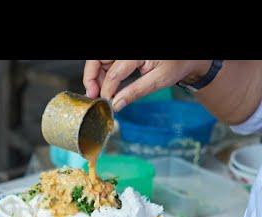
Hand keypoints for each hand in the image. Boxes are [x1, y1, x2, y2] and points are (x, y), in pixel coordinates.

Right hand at [83, 60, 212, 110]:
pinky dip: (103, 73)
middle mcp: (128, 50)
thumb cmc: (177, 64)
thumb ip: (136, 92)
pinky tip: (106, 85)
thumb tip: (117, 104)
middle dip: (91, 77)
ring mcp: (124, 52)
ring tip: (98, 92)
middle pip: (98, 60)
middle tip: (92, 94)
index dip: (106, 90)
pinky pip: (106, 61)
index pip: (114, 73)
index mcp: (137, 53)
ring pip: (100, 60)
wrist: (186, 57)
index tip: (106, 103)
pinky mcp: (124, 54)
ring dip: (95, 76)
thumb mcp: (159, 80)